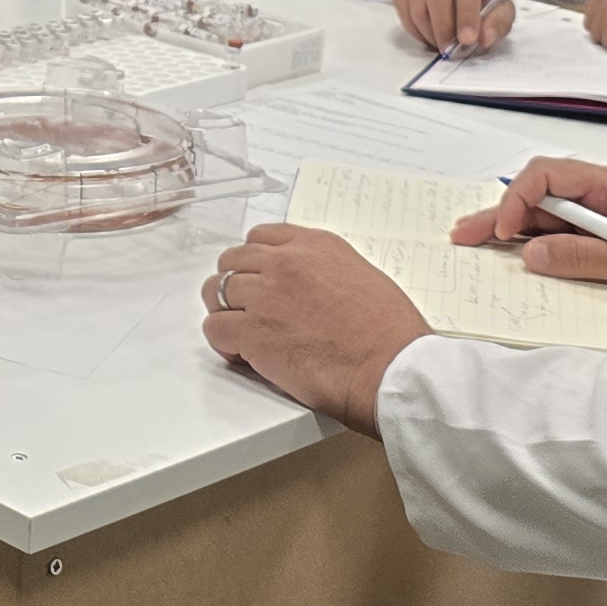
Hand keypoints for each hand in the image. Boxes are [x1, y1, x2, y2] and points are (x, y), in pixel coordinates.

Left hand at [200, 224, 428, 431]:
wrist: (391, 367)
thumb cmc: (388, 335)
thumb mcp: (362, 278)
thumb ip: (326, 273)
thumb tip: (310, 291)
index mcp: (315, 245)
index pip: (261, 237)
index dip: (255, 263)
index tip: (259, 280)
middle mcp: (286, 262)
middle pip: (232, 261)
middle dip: (235, 286)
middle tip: (248, 311)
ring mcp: (266, 294)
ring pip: (215, 290)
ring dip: (226, 312)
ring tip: (243, 334)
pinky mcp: (253, 331)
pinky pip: (214, 327)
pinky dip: (223, 342)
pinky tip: (243, 355)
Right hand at [387, 0, 502, 52]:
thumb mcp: (495, 4)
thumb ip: (498, 21)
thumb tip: (485, 38)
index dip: (466, 14)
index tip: (467, 40)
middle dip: (444, 25)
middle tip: (449, 47)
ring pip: (417, 3)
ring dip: (429, 31)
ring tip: (440, 44)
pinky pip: (403, 9)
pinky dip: (415, 30)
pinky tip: (427, 35)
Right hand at [458, 160, 606, 321]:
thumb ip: (584, 257)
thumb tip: (534, 254)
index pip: (547, 177)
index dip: (517, 201)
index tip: (505, 232)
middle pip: (541, 196)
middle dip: (502, 214)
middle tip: (466, 234)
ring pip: (551, 217)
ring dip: (517, 231)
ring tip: (481, 246)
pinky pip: (569, 237)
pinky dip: (542, 247)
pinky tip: (525, 262)